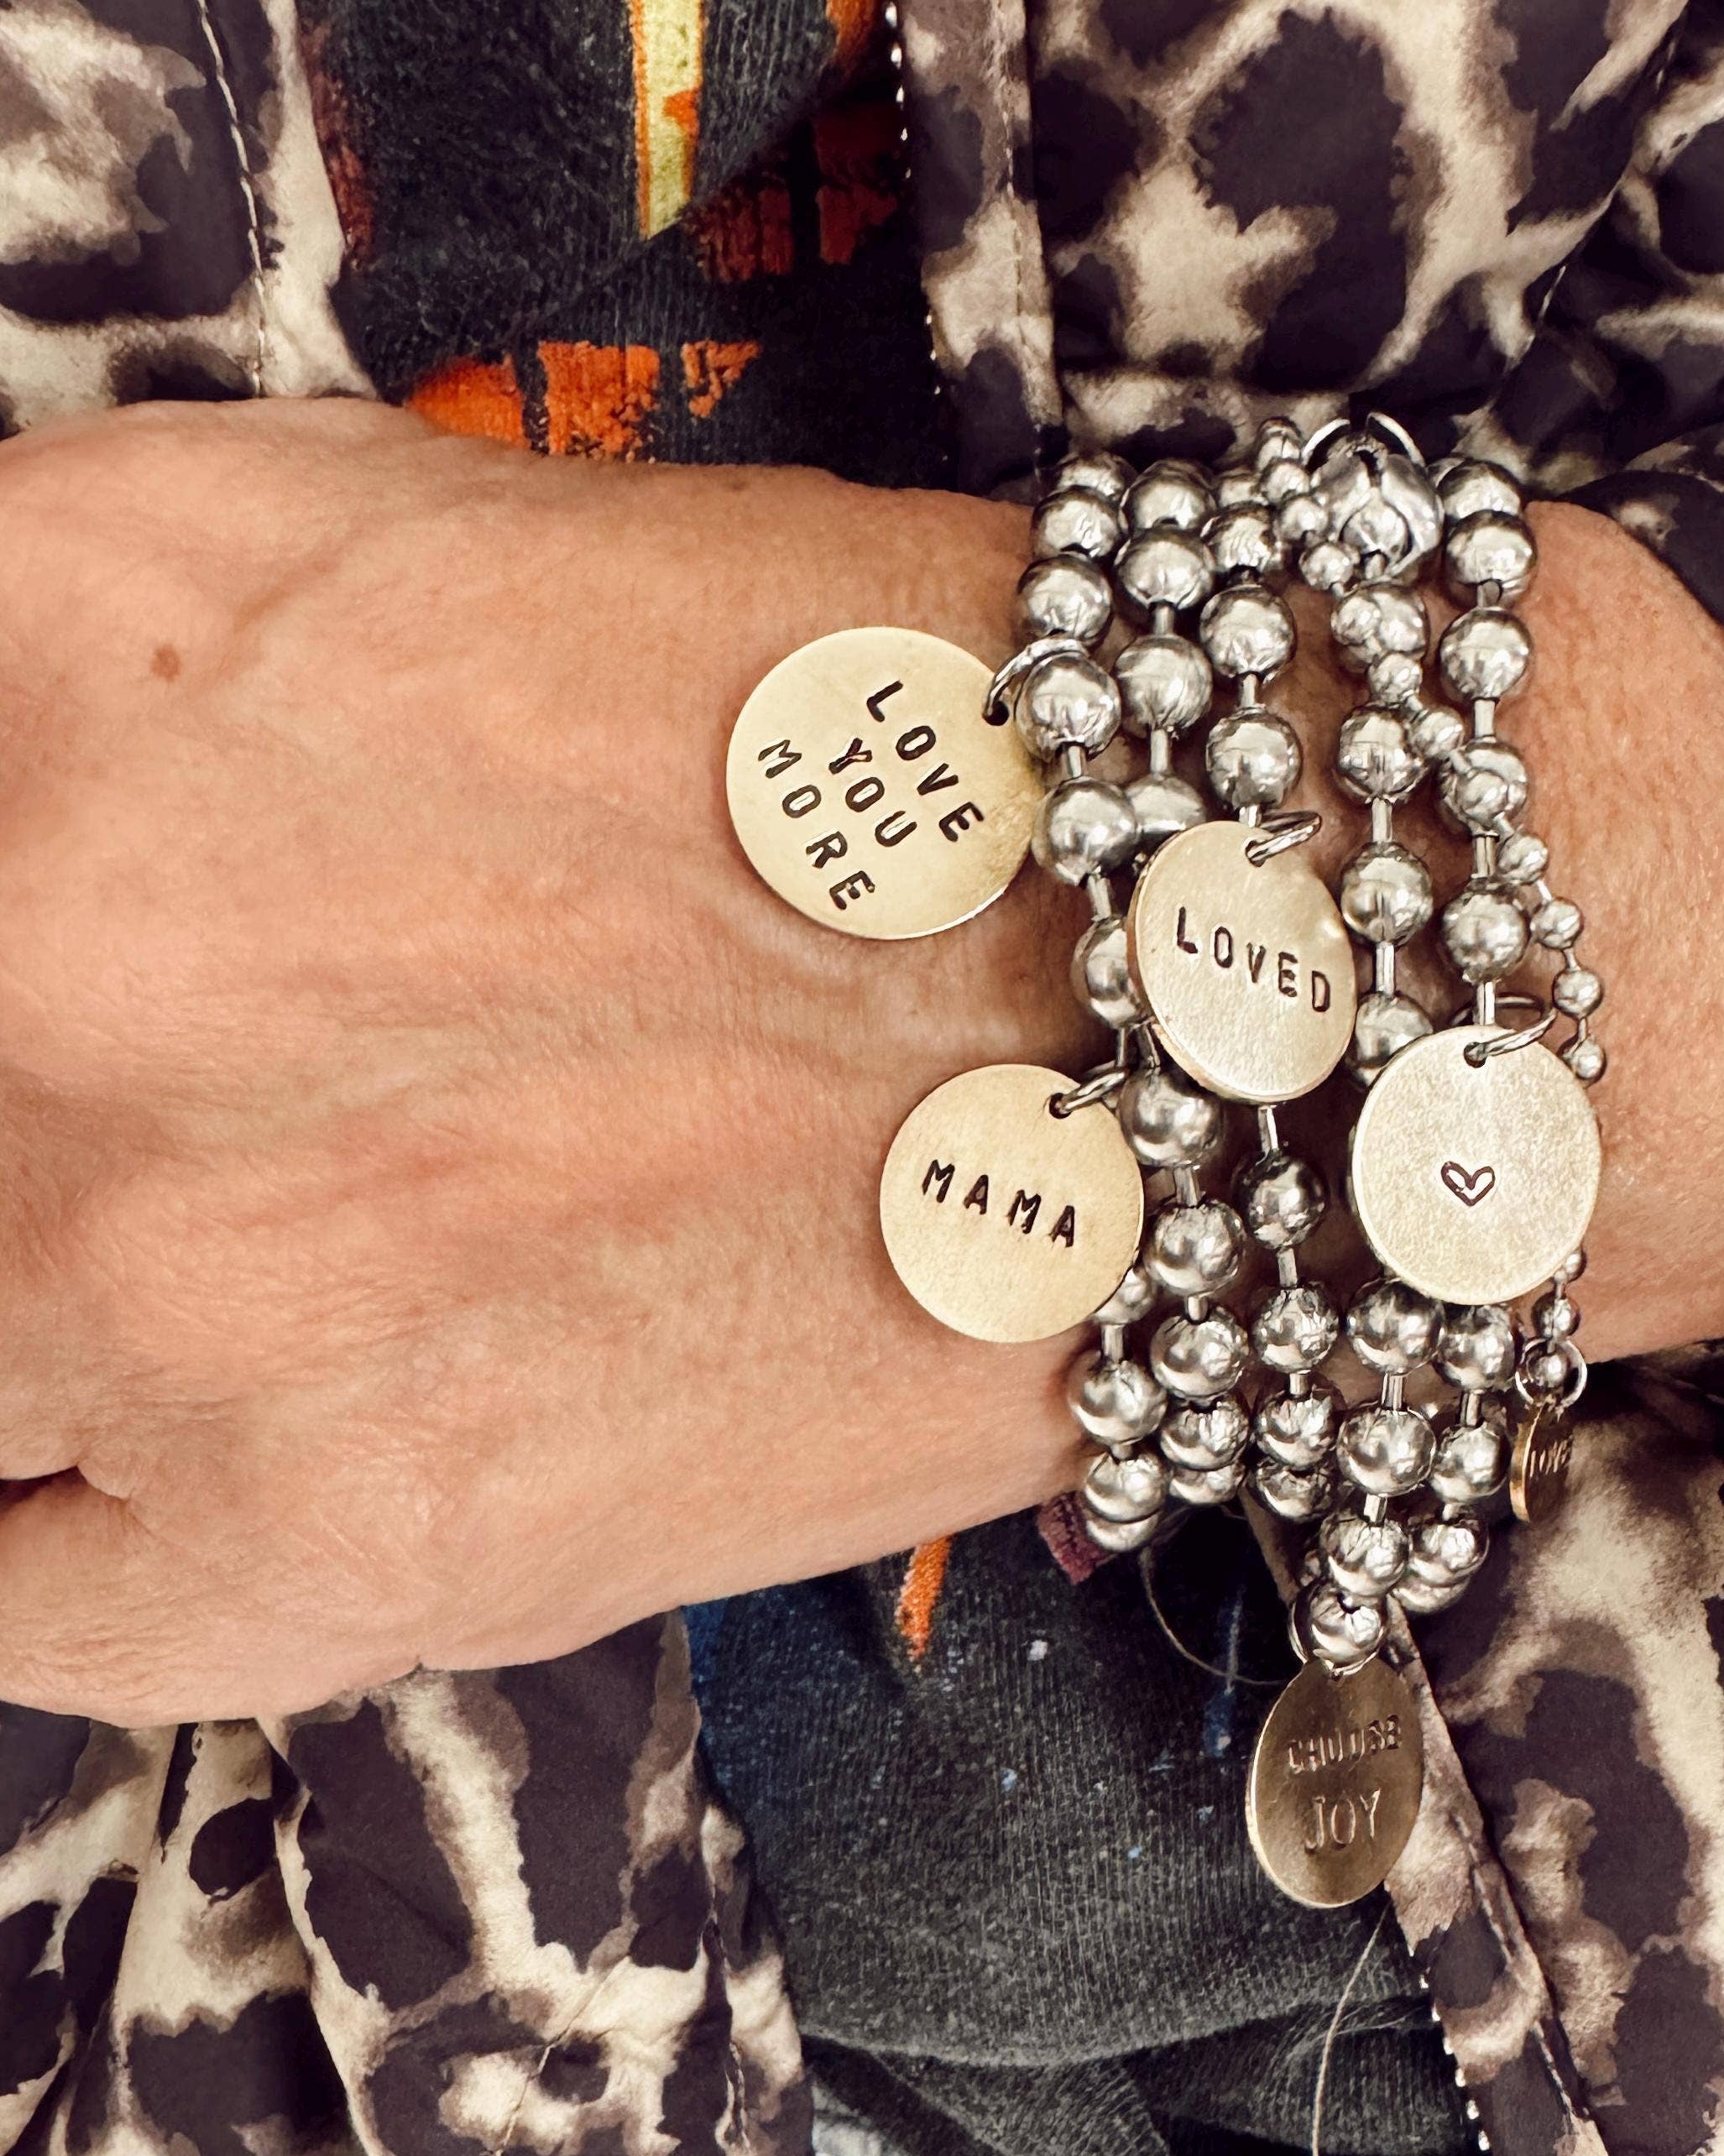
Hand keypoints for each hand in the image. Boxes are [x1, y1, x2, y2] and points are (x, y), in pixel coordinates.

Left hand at [0, 400, 1092, 1720]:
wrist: (1175, 1006)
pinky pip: (31, 1598)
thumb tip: (5, 814)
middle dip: (44, 1131)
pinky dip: (105, 1530)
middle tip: (222, 1132)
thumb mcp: (417, 557)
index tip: (59, 1006)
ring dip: (59, 1331)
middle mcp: (58, 934)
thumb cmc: (860, 760)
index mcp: (75, 619)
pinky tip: (275, 1436)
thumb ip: (102, 668)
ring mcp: (171, 1269)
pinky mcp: (323, 1542)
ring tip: (274, 1277)